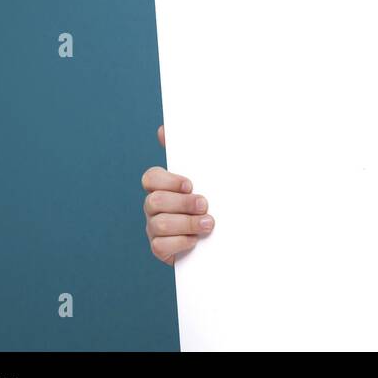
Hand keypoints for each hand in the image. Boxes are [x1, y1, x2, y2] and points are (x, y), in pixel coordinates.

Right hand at [142, 124, 213, 264]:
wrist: (225, 236)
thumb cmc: (215, 199)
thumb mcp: (209, 175)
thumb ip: (192, 152)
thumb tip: (163, 128)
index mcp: (164, 186)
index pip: (151, 177)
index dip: (169, 181)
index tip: (191, 184)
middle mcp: (154, 206)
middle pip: (154, 201)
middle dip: (183, 204)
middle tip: (205, 204)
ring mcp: (154, 228)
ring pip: (159, 224)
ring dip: (187, 224)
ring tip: (208, 224)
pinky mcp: (160, 248)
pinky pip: (160, 246)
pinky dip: (181, 243)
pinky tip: (196, 241)